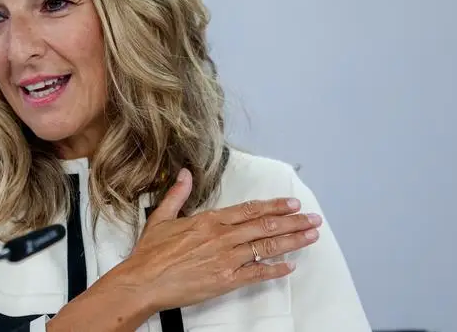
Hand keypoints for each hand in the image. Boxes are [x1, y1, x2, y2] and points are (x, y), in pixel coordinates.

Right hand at [113, 168, 321, 313]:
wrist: (144, 281)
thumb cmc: (151, 254)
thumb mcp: (161, 217)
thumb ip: (177, 194)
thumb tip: (185, 174)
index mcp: (209, 221)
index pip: (249, 209)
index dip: (274, 206)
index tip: (291, 203)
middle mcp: (222, 237)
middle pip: (265, 225)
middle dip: (292, 222)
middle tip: (312, 219)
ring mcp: (226, 259)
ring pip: (266, 246)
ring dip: (292, 241)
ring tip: (310, 236)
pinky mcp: (226, 280)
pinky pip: (257, 273)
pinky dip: (275, 269)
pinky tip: (290, 266)